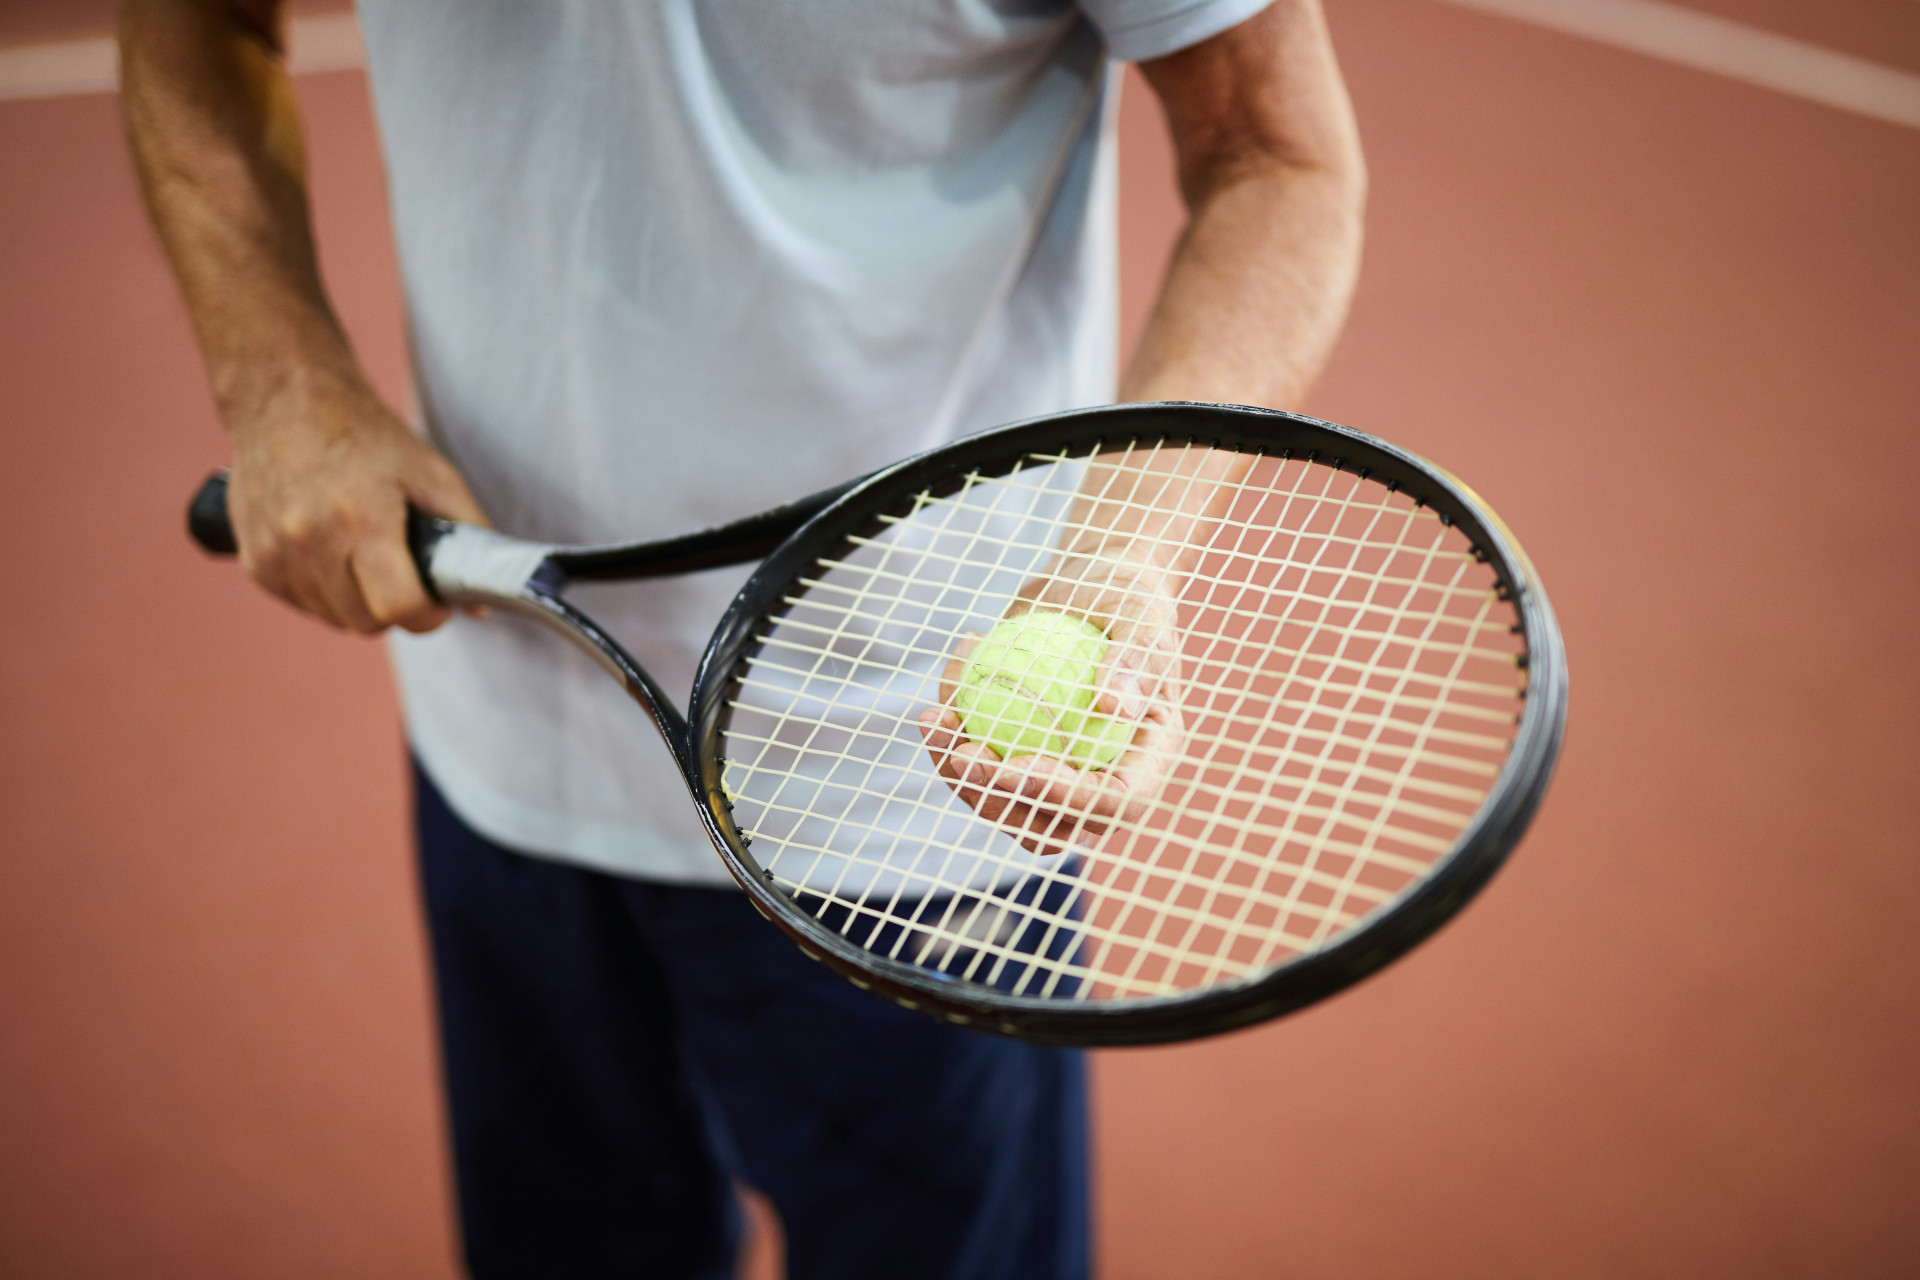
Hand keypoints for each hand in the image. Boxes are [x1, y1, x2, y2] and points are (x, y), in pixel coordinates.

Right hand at [226, 362, 486, 633]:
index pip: (398, 607)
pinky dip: (326, 594)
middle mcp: (310, 541)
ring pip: (335, 619)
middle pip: (368, 622)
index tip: (435, 600)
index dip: (428, 612)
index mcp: (361, 518)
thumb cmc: (366, 435)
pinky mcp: (255, 562)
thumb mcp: (433, 474)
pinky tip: (334, 554)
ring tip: (366, 556)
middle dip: (395, 607)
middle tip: (405, 573)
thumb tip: (481, 604)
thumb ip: (470, 536)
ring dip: (359, 603)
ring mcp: (276, 554)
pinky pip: (305, 605)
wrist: (285, 401)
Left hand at [917, 554, 1185, 855]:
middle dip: (997, 799)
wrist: (1090, 583)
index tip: (1015, 767)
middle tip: (962, 754)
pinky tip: (943, 686)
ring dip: (960, 771)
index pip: (1115, 801)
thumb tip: (1116, 706)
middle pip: (1050, 823)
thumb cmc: (1128, 596)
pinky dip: (954, 729)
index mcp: (1146, 760)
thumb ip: (1135, 661)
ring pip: (1002, 800)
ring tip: (935, 720)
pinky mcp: (1016, 753)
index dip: (1064, 798)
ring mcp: (1056, 772)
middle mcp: (1102, 779)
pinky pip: (979, 758)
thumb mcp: (1141, 615)